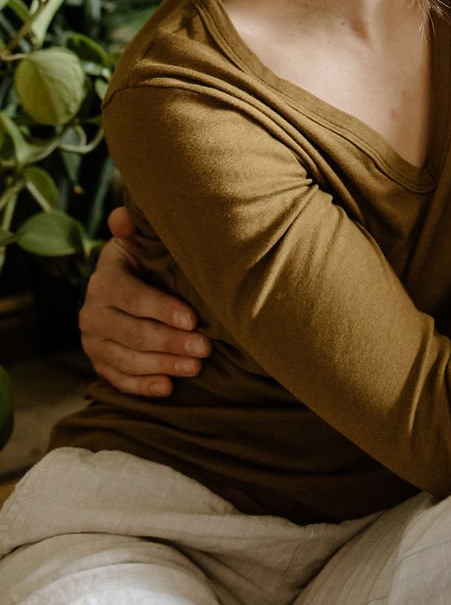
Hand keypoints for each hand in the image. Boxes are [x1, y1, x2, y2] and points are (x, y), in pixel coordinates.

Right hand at [80, 206, 210, 396]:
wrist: (129, 282)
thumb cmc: (148, 258)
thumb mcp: (144, 240)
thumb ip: (136, 228)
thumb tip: (122, 217)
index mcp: (105, 279)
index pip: (133, 298)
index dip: (163, 309)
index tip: (193, 319)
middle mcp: (91, 312)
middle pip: (134, 333)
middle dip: (172, 342)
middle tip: (205, 347)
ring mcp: (93, 341)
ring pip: (128, 359)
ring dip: (164, 365)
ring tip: (196, 366)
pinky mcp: (99, 362)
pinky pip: (118, 380)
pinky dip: (143, 386)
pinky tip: (168, 387)